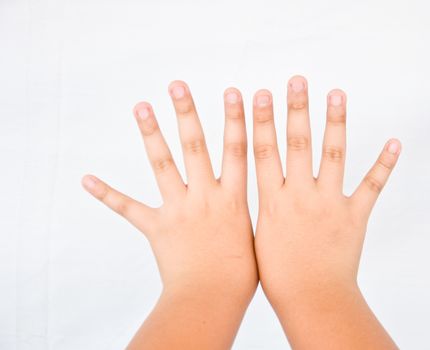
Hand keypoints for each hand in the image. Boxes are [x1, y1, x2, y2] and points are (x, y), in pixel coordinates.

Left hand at [82, 81, 257, 348]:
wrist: (211, 301)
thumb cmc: (240, 278)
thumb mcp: (258, 240)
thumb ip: (255, 216)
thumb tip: (268, 207)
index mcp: (233, 200)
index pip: (239, 152)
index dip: (239, 120)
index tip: (237, 93)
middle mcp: (205, 198)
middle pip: (196, 147)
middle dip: (188, 113)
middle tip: (178, 86)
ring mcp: (179, 210)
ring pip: (163, 164)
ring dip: (151, 134)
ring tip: (141, 106)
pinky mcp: (156, 227)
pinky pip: (128, 207)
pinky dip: (107, 193)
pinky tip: (86, 178)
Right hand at [252, 75, 399, 348]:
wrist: (311, 299)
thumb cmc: (279, 275)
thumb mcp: (259, 237)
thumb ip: (262, 207)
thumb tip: (258, 185)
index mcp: (272, 201)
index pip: (263, 153)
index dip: (260, 122)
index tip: (259, 95)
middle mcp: (299, 196)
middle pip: (297, 144)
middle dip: (296, 109)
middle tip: (297, 81)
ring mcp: (328, 203)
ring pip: (332, 155)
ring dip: (335, 123)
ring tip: (336, 94)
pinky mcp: (354, 216)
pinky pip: (371, 186)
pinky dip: (384, 163)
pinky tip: (394, 142)